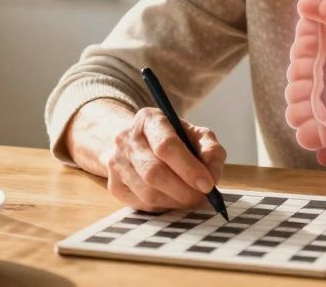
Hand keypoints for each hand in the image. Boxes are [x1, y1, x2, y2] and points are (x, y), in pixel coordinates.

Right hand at [99, 106, 226, 211]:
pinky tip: (173, 199)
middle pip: (154, 172)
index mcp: (149, 119)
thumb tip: (212, 174)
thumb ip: (210, 149)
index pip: (166, 145)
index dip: (188, 168)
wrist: (134, 141)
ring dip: (175, 201)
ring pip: (147, 193)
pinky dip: (162, 207)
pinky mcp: (113, 185)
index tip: (207, 184)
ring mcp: (116, 163)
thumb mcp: (195, 134)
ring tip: (190, 199)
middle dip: (183, 190)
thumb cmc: (171, 139)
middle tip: (201, 198)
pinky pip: (141, 205)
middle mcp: (127, 139)